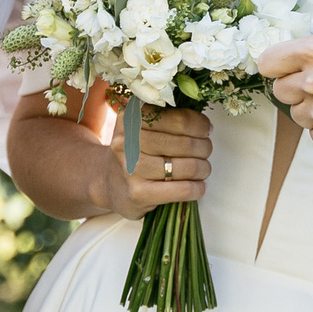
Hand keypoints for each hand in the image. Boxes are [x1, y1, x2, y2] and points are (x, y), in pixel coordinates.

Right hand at [101, 105, 213, 221]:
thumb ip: (168, 118)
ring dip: (203, 168)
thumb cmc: (133, 151)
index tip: (206, 130)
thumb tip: (206, 125)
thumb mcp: (141, 126)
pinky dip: (197, 189)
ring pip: (187, 166)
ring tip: (203, 169)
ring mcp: (131, 168)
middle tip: (205, 151)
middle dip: (204, 147)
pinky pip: (182, 189)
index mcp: (132, 118)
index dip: (200, 124)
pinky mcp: (137, 193)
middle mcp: (128, 141)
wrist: (106, 182)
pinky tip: (198, 187)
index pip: (179, 118)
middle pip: (186, 143)